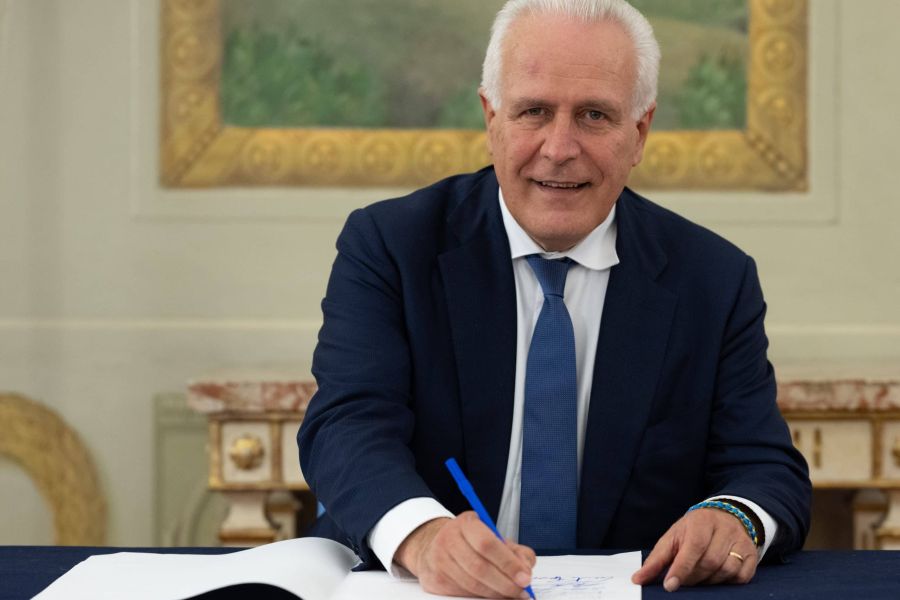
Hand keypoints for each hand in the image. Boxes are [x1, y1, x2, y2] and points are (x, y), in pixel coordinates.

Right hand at [395, 513, 535, 597]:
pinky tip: (491, 594)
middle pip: (479, 567)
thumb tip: (525, 569)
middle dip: (505, 584)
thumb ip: (515, 551)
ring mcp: (438, 560)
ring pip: (471, 584)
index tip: (525, 578)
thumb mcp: (494, 537)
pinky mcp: (434, 579)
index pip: (487, 544)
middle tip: (521, 591)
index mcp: (466, 523)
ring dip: (495, 593)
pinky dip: (480, 597)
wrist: (437, 546)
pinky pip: (462, 593)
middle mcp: (448, 539)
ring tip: (510, 594)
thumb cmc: (472, 542)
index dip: (508, 563)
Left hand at [631, 508, 757, 591]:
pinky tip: (715, 578)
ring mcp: (741, 541)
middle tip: (682, 582)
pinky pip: (741, 576)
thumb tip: (638, 579)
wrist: (726, 516)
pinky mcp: (752, 554)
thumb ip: (657, 559)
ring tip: (698, 579)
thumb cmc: (693, 530)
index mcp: (702, 521)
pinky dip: (727, 583)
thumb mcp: (673, 537)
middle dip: (693, 577)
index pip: (693, 546)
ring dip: (709, 581)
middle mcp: (725, 529)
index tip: (670, 585)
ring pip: (726, 570)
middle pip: (710, 561)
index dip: (682, 568)